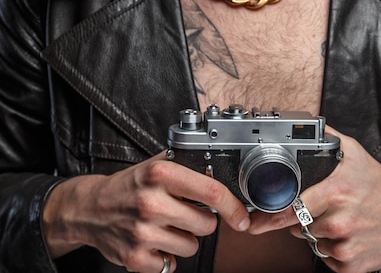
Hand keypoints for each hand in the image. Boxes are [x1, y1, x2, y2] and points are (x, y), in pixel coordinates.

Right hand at [42, 152, 249, 272]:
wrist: (90, 208)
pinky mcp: (135, 258)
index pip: (210, 191)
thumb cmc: (128, 185)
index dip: (232, 207)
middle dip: (201, 221)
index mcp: (160, 174)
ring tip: (167, 226)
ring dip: (184, 239)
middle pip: (206, 225)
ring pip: (192, 246)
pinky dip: (166, 256)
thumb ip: (186, 165)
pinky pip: (171, 265)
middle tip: (184, 213)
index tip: (241, 218)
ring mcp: (143, 232)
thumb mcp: (155, 165)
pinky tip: (154, 241)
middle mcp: (152, 202)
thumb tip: (219, 168)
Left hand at [248, 128, 380, 272]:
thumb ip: (325, 137)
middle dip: (299, 216)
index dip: (270, 215)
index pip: (291, 207)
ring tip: (336, 216)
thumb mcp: (353, 152)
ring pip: (311, 241)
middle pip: (298, 224)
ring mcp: (346, 246)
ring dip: (315, 231)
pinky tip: (345, 233)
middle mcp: (340, 222)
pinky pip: (326, 258)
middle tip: (319, 205)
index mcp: (335, 192)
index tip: (253, 220)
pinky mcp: (352, 266)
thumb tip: (303, 123)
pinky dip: (329, 248)